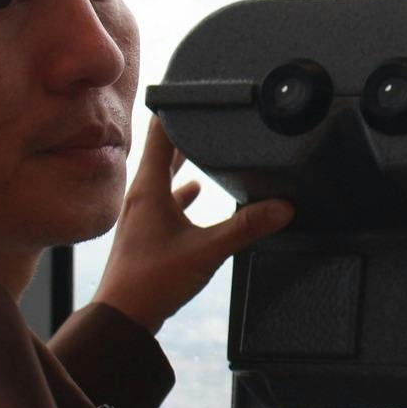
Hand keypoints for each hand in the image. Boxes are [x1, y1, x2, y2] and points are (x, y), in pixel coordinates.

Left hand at [93, 116, 293, 333]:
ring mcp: (141, 214)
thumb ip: (246, 227)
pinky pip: (163, 199)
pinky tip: (195, 192)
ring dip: (181, 160)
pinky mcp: (145, 232)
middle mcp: (140, 196)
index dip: (175, 108)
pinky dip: (180, 191)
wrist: (122, 318)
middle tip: (206, 113)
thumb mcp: (207, 250)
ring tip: (204, 146)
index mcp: (148, 189)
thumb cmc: (152, 281)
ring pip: (162, 175)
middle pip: (161, 151)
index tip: (191, 89)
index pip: (160, 133)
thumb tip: (284, 207)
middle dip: (184, 132)